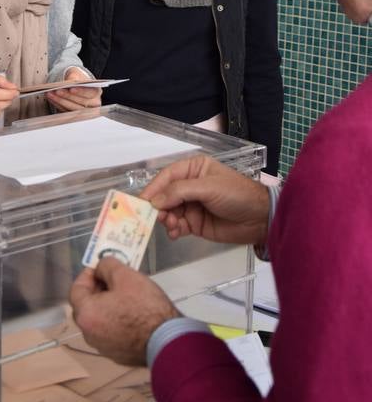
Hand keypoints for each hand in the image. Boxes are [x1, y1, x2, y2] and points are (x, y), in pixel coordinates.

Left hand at [46, 67, 101, 111]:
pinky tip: (52, 99)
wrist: (74, 84)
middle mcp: (93, 104)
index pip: (91, 93)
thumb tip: (68, 83)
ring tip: (51, 94)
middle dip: (67, 97)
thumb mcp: (76, 73)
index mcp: (96, 92)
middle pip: (81, 103)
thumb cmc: (77, 78)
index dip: (81, 91)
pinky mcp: (75, 116)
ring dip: (60, 102)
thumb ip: (73, 77)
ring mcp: (85, 111)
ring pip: (73, 109)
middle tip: (57, 91)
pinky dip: (58, 105)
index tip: (71, 88)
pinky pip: (67, 112)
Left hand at [70, 257, 178, 365]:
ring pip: (98, 320)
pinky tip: (132, 314)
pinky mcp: (118, 355)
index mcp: (86, 315)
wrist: (168, 340)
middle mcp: (89, 334)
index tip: (101, 268)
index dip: (88, 274)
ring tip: (125, 296)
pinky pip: (110, 332)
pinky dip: (116, 321)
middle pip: (86, 306)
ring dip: (106, 306)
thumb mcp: (126, 275)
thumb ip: (107, 266)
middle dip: (97, 290)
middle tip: (113, 280)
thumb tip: (100, 269)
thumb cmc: (144, 306)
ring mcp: (103, 348)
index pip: (76, 289)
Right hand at [140, 155, 269, 247]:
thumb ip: (180, 192)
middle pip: (165, 195)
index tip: (141, 200)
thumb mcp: (208, 187)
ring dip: (166, 219)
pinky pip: (177, 226)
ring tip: (171, 225)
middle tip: (154, 217)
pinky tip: (175, 233)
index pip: (167, 176)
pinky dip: (173, 229)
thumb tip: (155, 201)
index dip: (154, 187)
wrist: (260, 219)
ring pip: (169, 212)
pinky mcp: (195, 224)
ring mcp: (192, 206)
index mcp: (194, 169)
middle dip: (159, 206)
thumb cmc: (237, 194)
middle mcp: (190, 186)